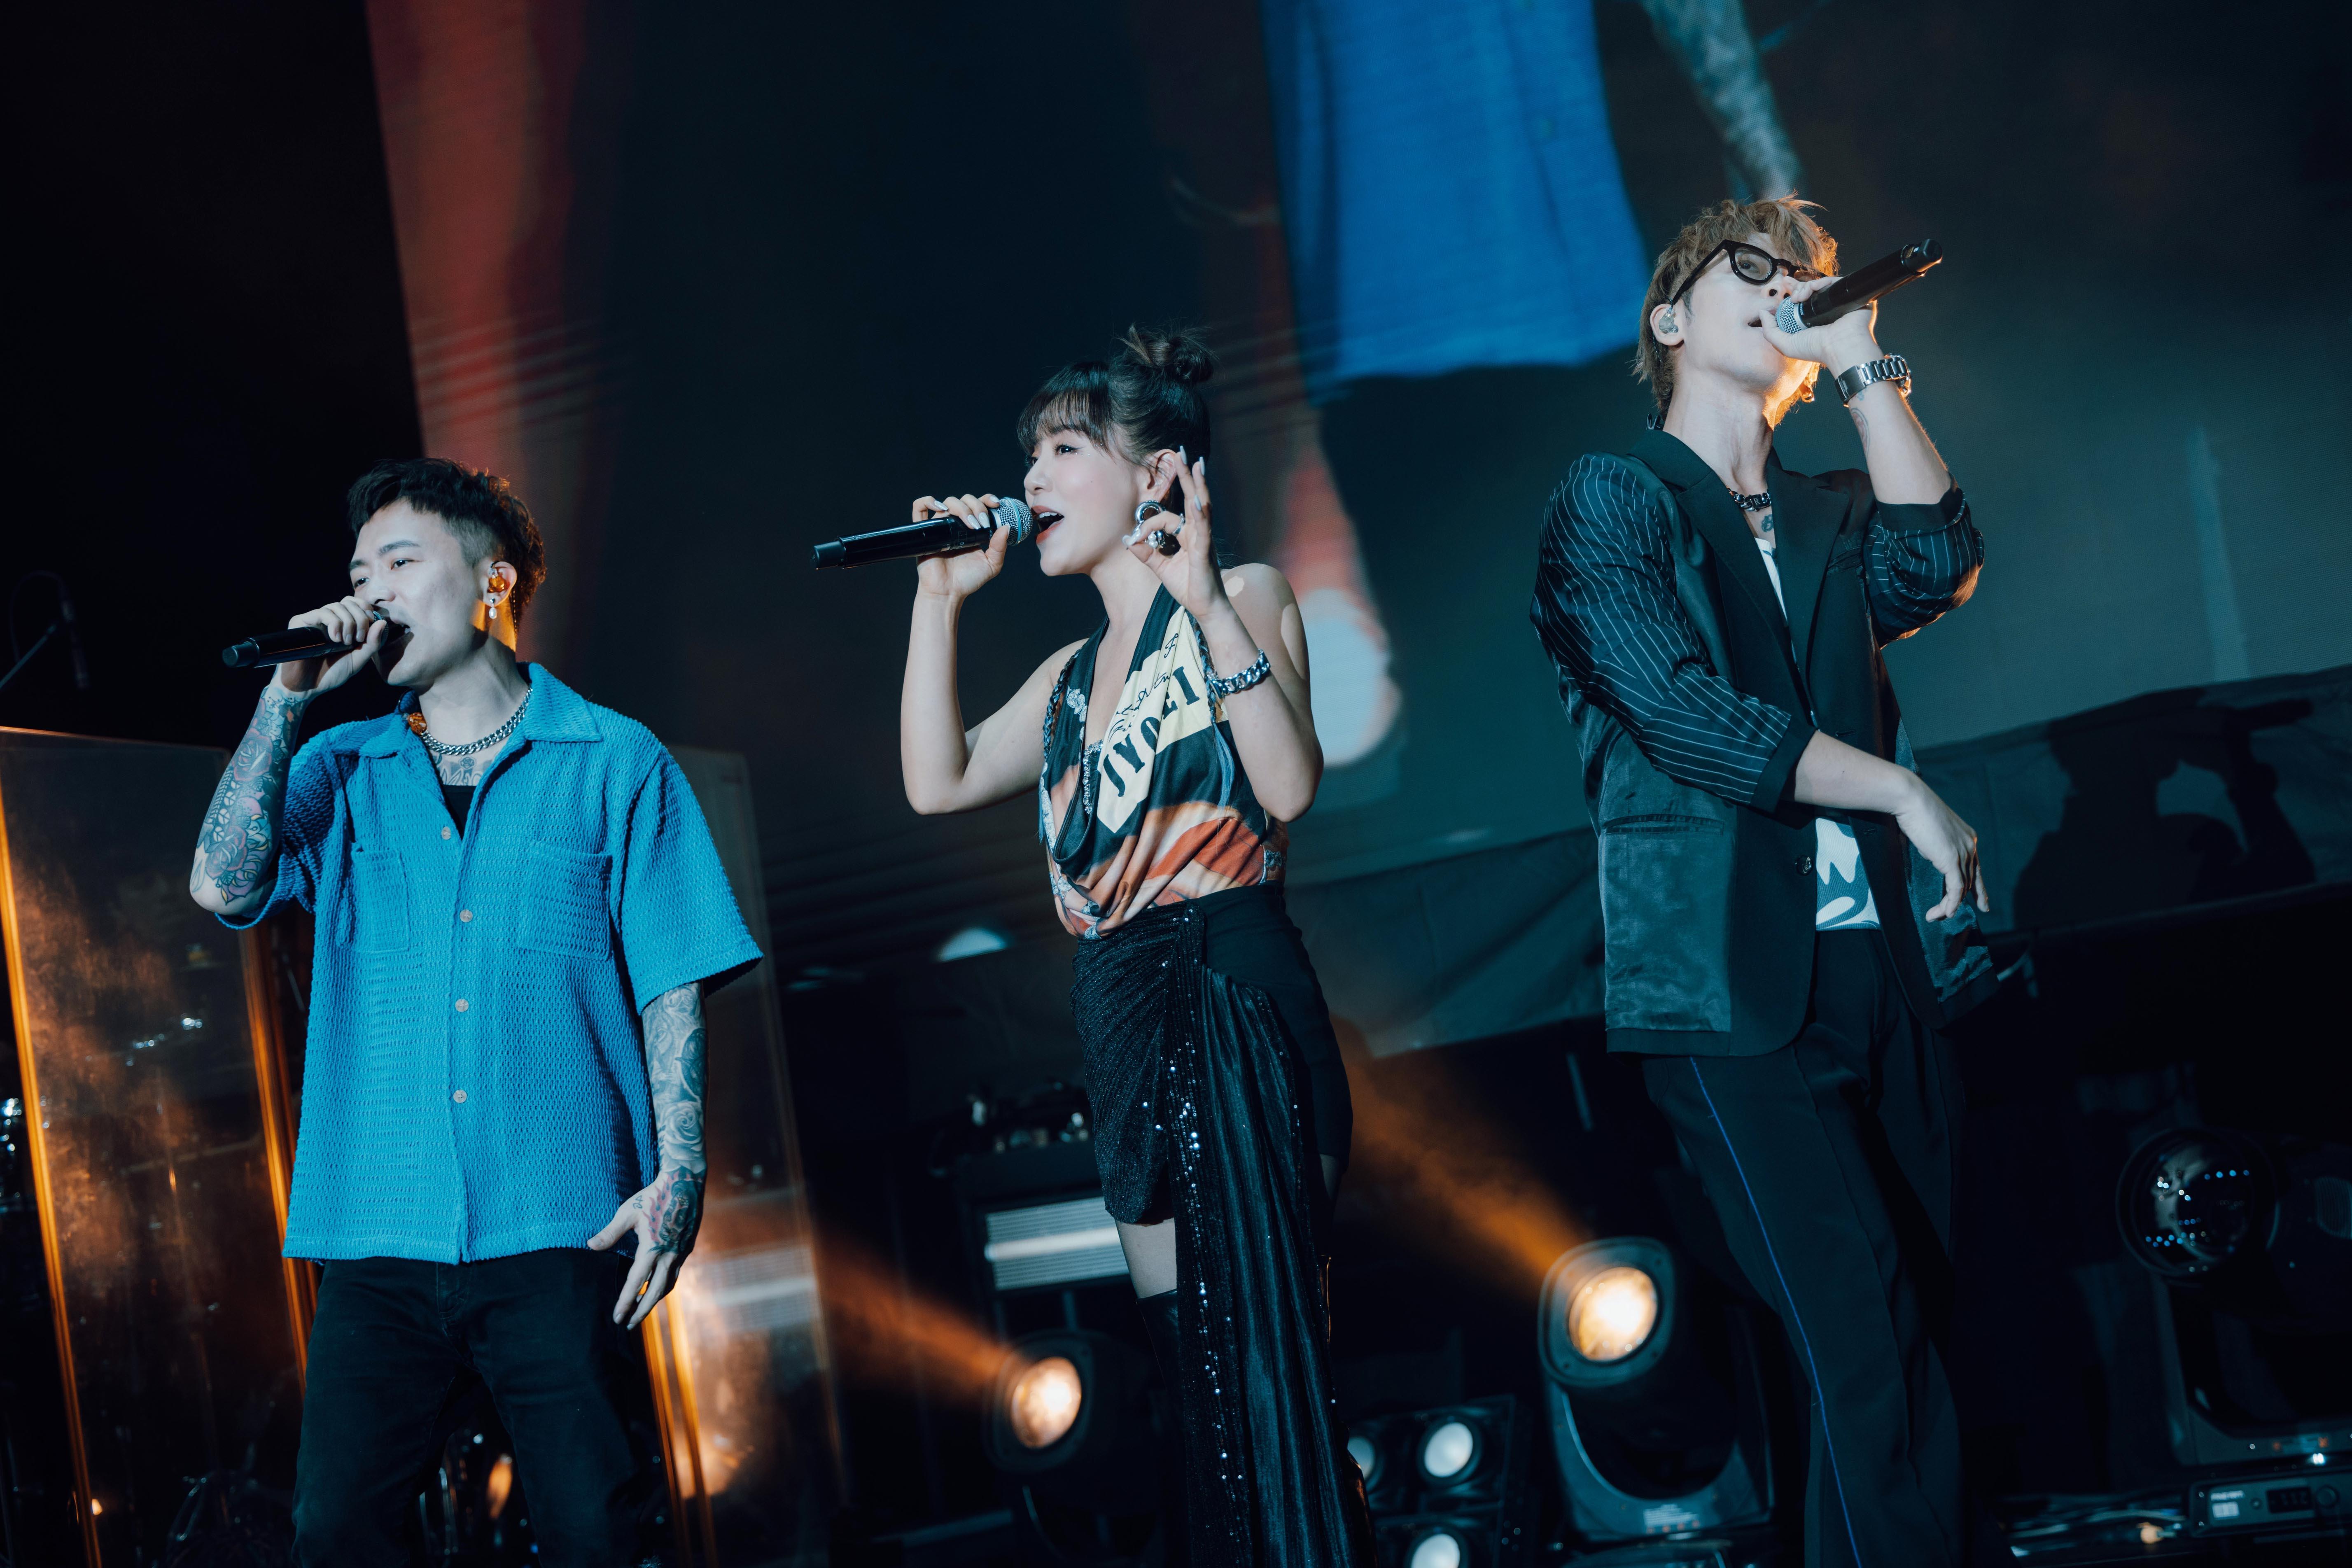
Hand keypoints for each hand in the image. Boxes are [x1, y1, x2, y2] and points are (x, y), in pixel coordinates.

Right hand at [272, 596, 388, 694]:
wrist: (306, 687)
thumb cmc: (331, 674)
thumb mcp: (358, 659)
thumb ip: (372, 642)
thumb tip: (382, 622)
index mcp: (342, 625)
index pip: (356, 604)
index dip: (365, 610)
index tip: (369, 628)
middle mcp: (328, 619)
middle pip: (348, 603)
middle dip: (360, 619)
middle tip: (358, 639)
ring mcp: (314, 620)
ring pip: (336, 606)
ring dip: (348, 623)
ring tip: (345, 642)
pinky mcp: (301, 622)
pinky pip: (322, 613)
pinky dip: (334, 624)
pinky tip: (335, 639)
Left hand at [588, 1167, 703, 1328]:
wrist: (685, 1183)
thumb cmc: (654, 1196)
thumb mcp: (628, 1213)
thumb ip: (610, 1233)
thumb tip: (590, 1246)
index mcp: (653, 1249)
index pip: (637, 1283)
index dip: (625, 1302)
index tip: (616, 1317)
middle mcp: (669, 1255)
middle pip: (656, 1292)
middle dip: (641, 1311)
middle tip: (628, 1325)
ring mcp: (681, 1252)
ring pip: (668, 1285)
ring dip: (654, 1300)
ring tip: (642, 1309)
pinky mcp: (687, 1247)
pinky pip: (676, 1273)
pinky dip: (665, 1285)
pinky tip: (658, 1285)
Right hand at [911, 494, 1010, 601]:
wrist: (948, 592)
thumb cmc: (967, 580)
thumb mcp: (992, 564)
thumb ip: (999, 547)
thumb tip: (1006, 527)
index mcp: (971, 528)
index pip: (978, 504)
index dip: (986, 499)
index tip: (995, 505)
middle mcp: (956, 524)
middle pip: (964, 500)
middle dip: (976, 506)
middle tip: (981, 523)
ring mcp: (940, 526)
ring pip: (947, 502)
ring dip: (962, 508)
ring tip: (970, 524)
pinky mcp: (925, 531)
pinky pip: (919, 508)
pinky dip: (928, 501)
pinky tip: (941, 508)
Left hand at [1126, 450, 1222, 618]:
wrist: (1205, 609)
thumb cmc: (1188, 587)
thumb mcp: (1161, 568)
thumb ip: (1146, 553)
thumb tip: (1128, 540)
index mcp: (1188, 535)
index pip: (1166, 518)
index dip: (1146, 525)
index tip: (1132, 541)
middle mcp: (1198, 533)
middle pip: (1192, 498)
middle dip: (1187, 475)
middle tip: (1183, 452)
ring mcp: (1204, 540)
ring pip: (1201, 507)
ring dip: (1198, 485)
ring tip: (1196, 464)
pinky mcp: (1205, 552)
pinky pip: (1203, 529)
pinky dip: (1200, 514)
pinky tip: (1197, 500)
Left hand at [1758, 275, 1881, 377]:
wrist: (1841, 346)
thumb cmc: (1816, 349)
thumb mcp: (1785, 344)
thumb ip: (1770, 331)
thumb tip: (1762, 313)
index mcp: (1812, 321)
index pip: (1802, 302)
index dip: (1792, 291)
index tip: (1783, 284)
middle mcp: (1825, 311)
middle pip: (1810, 291)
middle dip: (1796, 285)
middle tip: (1786, 283)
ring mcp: (1838, 303)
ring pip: (1819, 286)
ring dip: (1804, 287)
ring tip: (1797, 297)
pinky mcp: (1848, 295)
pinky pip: (1834, 282)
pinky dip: (1821, 283)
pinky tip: (1811, 291)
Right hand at [1892, 776, 1990, 921]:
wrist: (1911, 799)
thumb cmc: (1914, 810)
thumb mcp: (1930, 832)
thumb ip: (1936, 846)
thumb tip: (1932, 857)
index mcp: (1968, 838)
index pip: (1976, 869)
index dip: (1980, 889)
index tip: (1983, 905)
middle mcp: (1970, 846)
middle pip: (1969, 881)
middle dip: (1961, 902)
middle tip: (1946, 916)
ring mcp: (1963, 852)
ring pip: (1961, 887)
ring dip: (1947, 905)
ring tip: (1934, 916)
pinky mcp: (1952, 859)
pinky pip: (1955, 888)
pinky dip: (1950, 903)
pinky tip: (1944, 913)